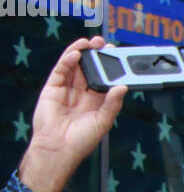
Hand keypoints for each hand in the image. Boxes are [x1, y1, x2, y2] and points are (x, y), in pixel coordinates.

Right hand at [20, 38, 125, 191]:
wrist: (59, 148)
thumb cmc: (82, 140)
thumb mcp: (103, 122)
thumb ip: (112, 104)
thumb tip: (123, 87)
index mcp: (96, 102)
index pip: (104, 81)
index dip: (110, 69)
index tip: (118, 57)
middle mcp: (81, 94)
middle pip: (90, 70)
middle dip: (97, 57)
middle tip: (105, 45)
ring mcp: (67, 89)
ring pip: (75, 66)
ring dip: (82, 53)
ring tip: (92, 42)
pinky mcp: (53, 87)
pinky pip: (61, 70)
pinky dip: (68, 60)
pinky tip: (77, 54)